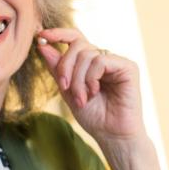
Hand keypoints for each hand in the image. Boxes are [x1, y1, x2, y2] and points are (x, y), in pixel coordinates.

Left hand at [35, 27, 142, 145]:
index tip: (40, 36)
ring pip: (87, 54)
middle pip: (77, 45)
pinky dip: (91, 77)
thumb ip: (58, 70)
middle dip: (65, 66)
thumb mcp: (68, 92)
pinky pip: (100, 60)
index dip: (58, 33)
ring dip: (78, 78)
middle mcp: (104, 58)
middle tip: (65, 87)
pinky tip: (95, 92)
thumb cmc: (94, 117)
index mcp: (90, 63)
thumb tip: (43, 46)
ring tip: (82, 98)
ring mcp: (116, 62)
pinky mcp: (128, 67)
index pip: (75, 38)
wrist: (112, 135)